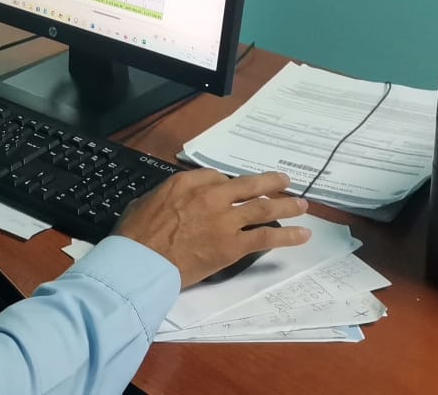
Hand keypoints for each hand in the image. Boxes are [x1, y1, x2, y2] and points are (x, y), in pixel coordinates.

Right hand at [112, 169, 310, 286]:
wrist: (141, 261)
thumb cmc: (135, 234)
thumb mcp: (145, 201)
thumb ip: (166, 197)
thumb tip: (172, 202)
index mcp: (186, 182)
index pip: (217, 177)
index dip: (228, 185)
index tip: (234, 190)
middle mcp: (211, 196)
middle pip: (248, 185)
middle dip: (270, 183)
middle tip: (284, 182)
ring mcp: (225, 220)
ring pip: (263, 208)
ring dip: (286, 205)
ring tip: (302, 205)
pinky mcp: (233, 245)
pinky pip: (266, 237)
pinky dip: (288, 235)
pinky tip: (303, 234)